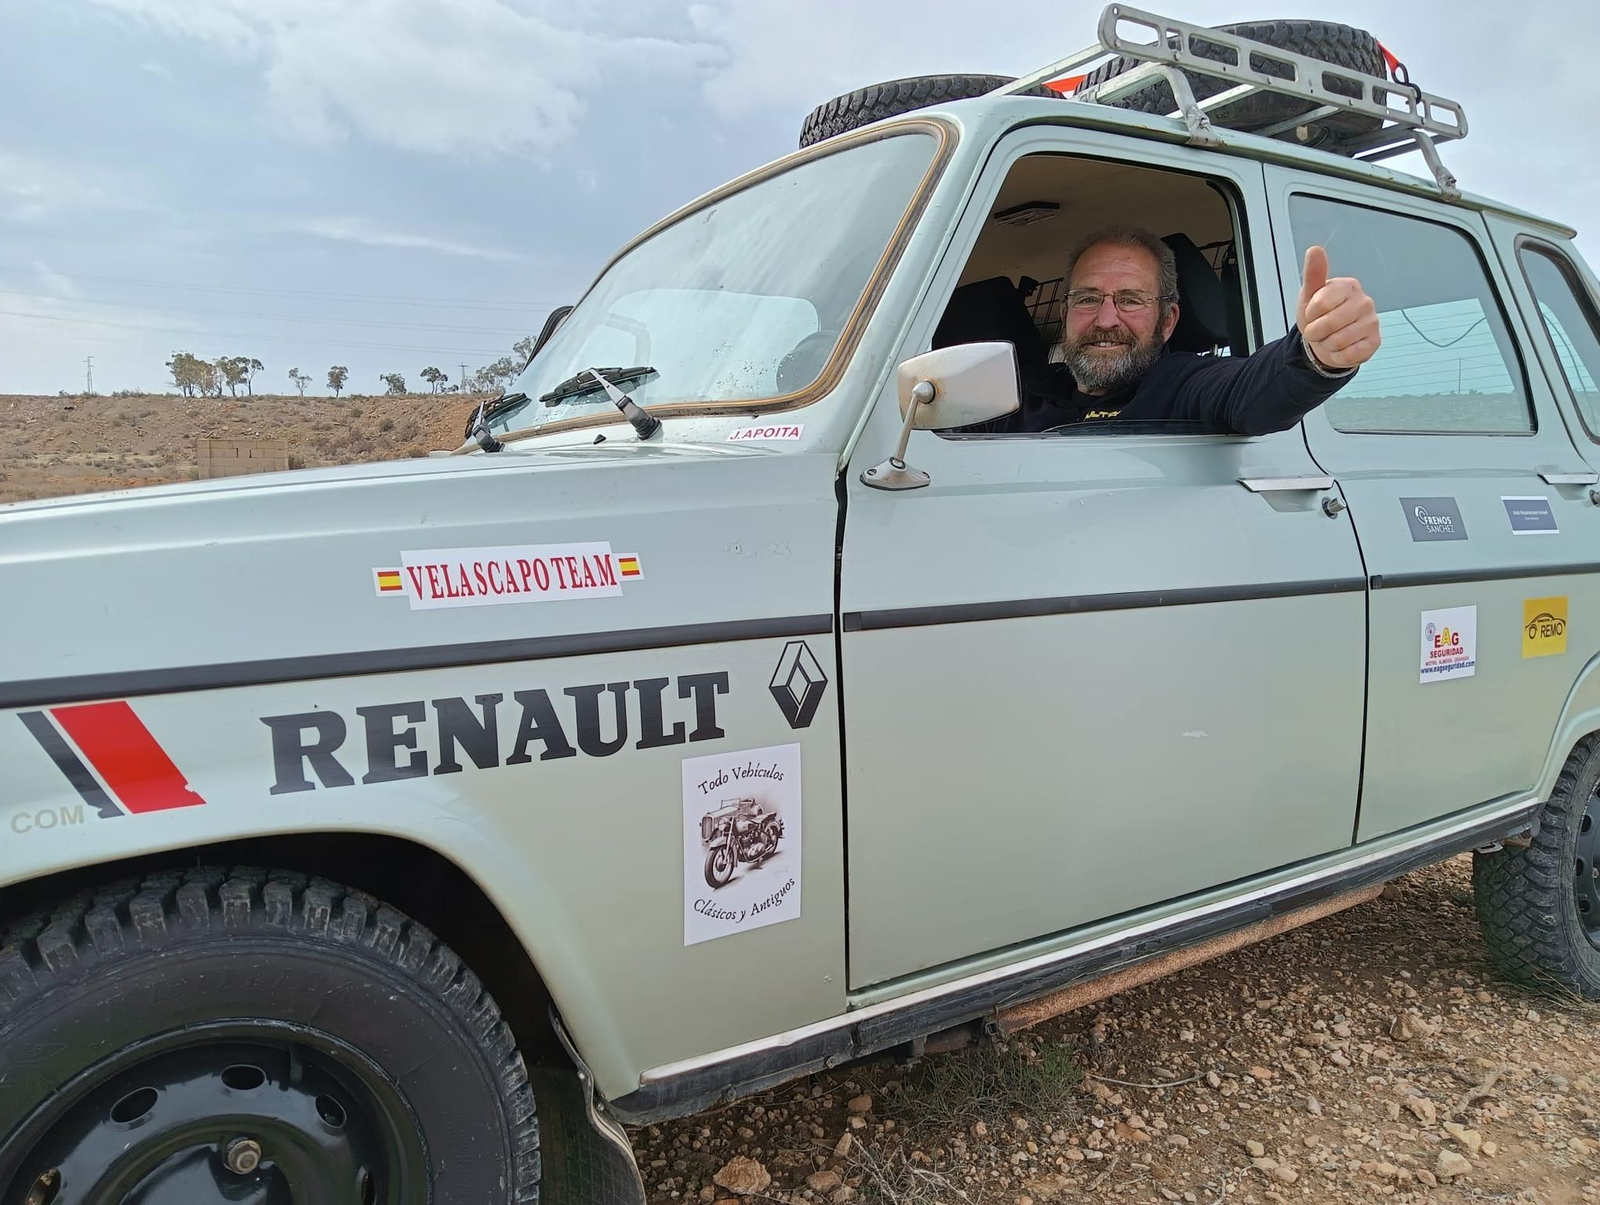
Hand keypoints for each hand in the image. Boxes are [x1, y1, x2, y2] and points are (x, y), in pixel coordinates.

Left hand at [1296, 245, 1379, 369]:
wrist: (1326, 340)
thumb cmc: (1319, 315)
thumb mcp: (1310, 294)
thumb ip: (1313, 273)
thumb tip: (1315, 249)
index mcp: (1348, 286)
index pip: (1320, 303)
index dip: (1310, 314)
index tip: (1312, 313)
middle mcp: (1364, 302)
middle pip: (1328, 324)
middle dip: (1315, 332)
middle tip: (1319, 329)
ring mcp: (1372, 322)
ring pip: (1337, 341)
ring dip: (1327, 344)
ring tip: (1330, 337)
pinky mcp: (1375, 342)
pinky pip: (1349, 355)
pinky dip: (1338, 355)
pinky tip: (1341, 348)